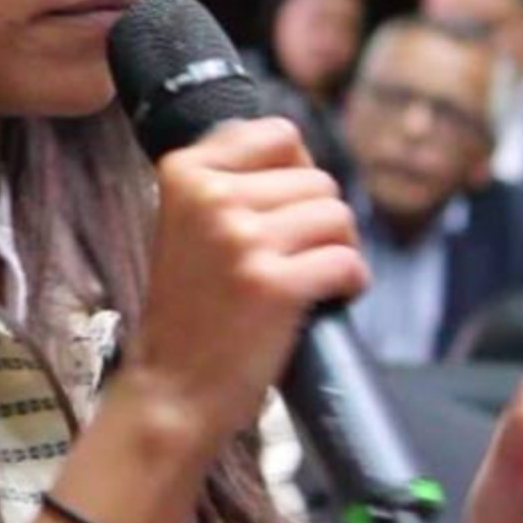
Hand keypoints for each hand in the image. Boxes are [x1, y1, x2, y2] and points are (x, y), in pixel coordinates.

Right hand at [120, 117, 369, 449]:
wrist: (173, 389)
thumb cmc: (190, 309)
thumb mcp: (187, 223)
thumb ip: (230, 179)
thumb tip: (301, 154)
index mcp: (185, 172)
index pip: (279, 134)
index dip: (297, 172)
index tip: (283, 209)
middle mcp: (212, 197)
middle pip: (318, 179)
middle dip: (320, 220)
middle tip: (292, 258)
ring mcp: (242, 239)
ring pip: (339, 217)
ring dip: (337, 250)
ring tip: (305, 278)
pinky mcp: (274, 285)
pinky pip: (348, 262)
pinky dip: (349, 284)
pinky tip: (321, 300)